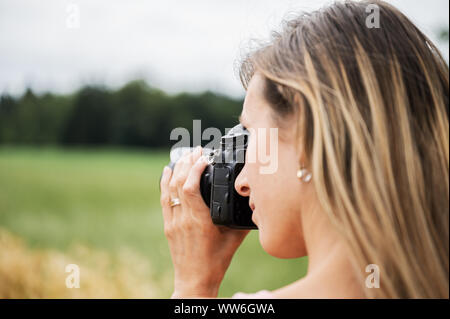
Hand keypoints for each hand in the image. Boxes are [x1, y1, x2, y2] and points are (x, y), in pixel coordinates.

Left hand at [160, 146, 249, 297]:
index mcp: (200, 221)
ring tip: (185, 155)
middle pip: (178, 183)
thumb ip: (242, 219)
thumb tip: (254, 202)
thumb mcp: (235, 239)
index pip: (190, 187)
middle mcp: (183, 219)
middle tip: (196, 150)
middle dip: (186, 163)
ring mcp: (173, 222)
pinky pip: (164, 199)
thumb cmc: (217, 261)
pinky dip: (165, 182)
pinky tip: (167, 170)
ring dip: (176, 169)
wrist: (195, 280)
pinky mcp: (169, 226)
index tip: (205, 158)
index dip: (194, 168)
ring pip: (169, 189)